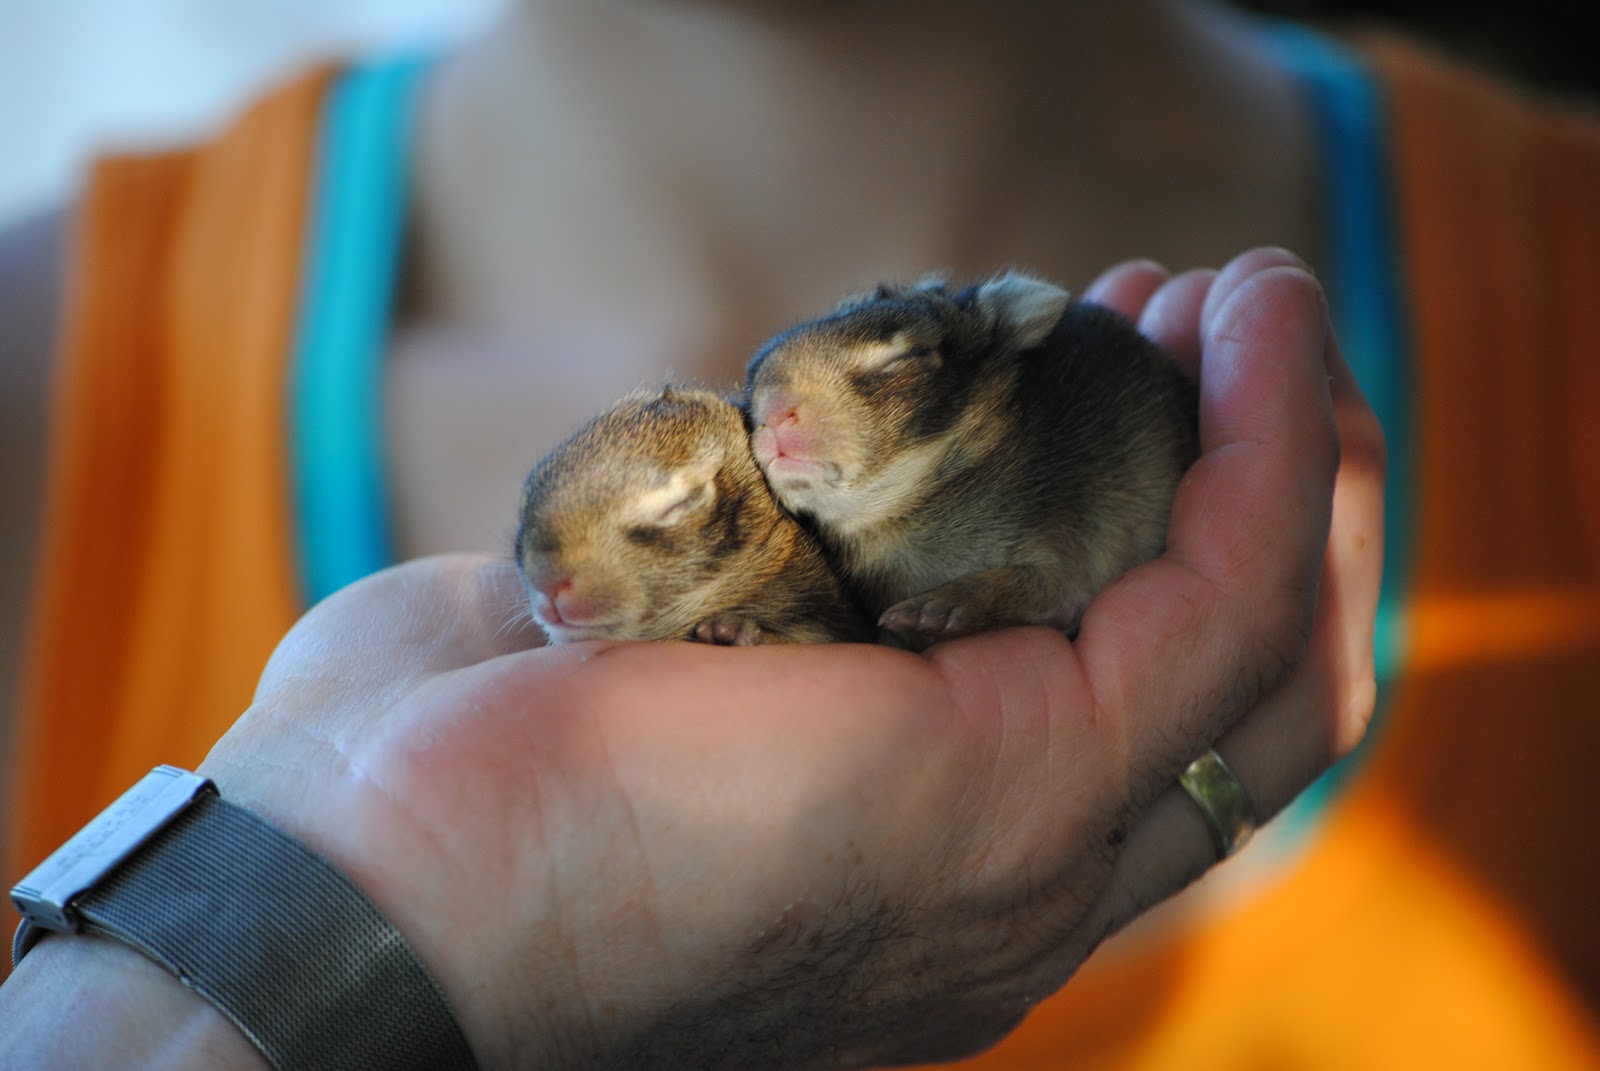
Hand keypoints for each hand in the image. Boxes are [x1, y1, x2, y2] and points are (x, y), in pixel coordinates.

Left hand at [3, 247, 1379, 1070]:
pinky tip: (1252, 333)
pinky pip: (1217, 603)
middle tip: (1208, 334)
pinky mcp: (1013, 785)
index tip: (1123, 372)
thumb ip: (723, 614)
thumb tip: (747, 511)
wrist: (337, 910)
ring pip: (1264, 648)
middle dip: (1255, 495)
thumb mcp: (625, 678)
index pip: (1128, 725)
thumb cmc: (439, 793)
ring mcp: (1028, 853)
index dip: (1163, 543)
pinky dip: (1266, 455)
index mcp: (917, 871)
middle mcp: (1009, 893)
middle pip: (1237, 697)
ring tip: (1248, 306)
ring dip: (1282, 454)